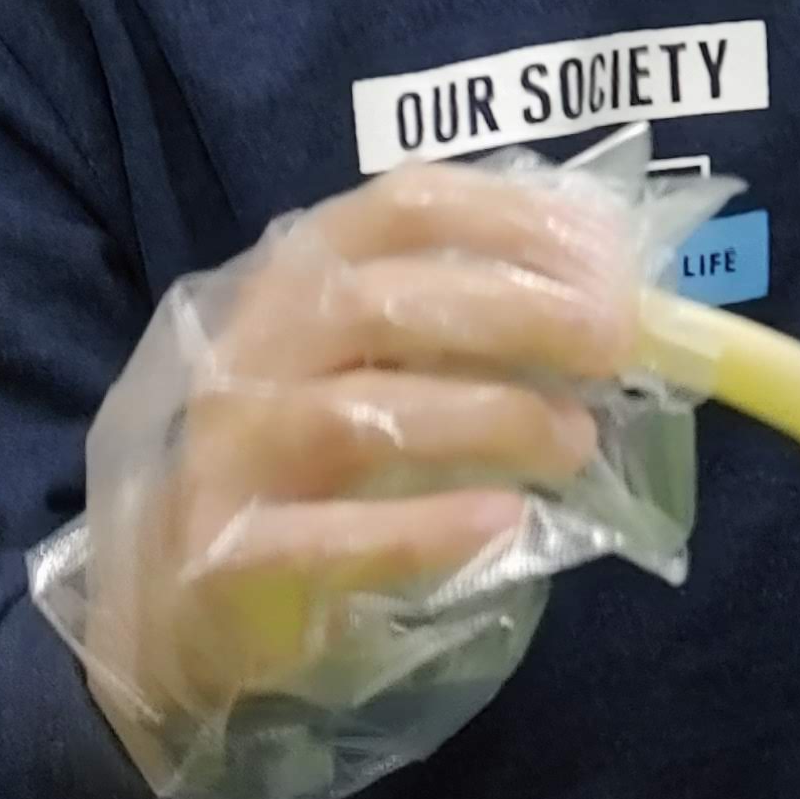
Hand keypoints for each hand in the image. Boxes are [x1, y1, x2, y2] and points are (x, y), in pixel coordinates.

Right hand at [77, 167, 636, 748]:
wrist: (179, 595)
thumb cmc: (311, 453)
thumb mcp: (379, 359)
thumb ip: (473, 317)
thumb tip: (620, 292)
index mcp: (302, 273)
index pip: (405, 203)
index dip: (516, 219)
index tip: (610, 259)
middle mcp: (256, 345)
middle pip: (389, 300)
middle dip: (522, 312)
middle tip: (616, 344)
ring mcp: (233, 451)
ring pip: (364, 414)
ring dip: (492, 417)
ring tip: (576, 440)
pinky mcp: (230, 555)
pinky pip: (332, 537)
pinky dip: (426, 526)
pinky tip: (502, 520)